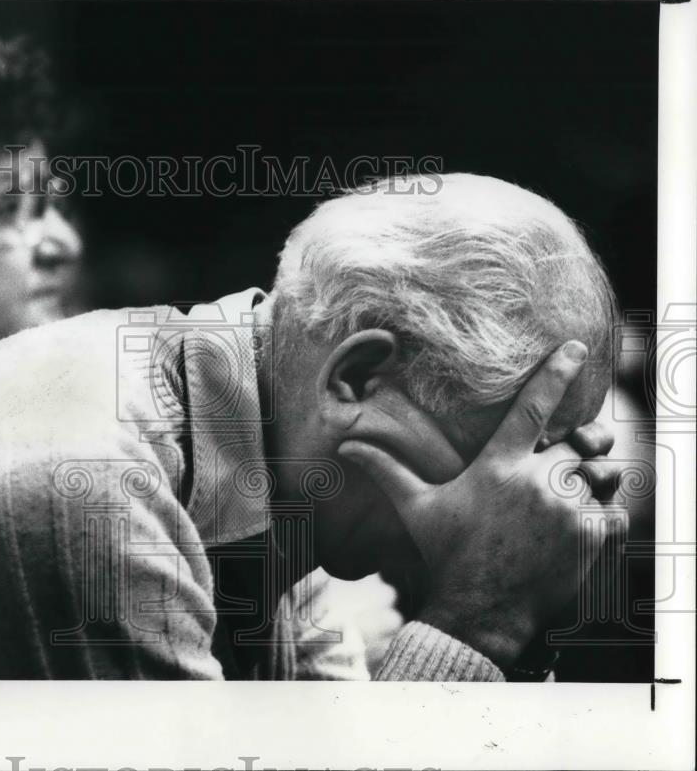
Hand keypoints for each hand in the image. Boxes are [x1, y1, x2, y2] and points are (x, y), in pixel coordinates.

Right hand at [338, 341, 629, 666]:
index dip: (556, 371)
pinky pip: (613, 512)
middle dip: (579, 446)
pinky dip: (601, 517)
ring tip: (567, 500)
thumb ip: (387, 469)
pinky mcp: (590, 537)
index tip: (574, 347)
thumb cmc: (447, 553)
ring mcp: (567, 509)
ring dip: (590, 484)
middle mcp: (537, 481)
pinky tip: (573, 531)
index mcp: (499, 465)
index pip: (534, 405)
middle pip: (578, 441)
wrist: (480, 611)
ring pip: (600, 476)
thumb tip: (345, 445)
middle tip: (565, 461)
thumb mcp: (416, 507)